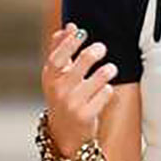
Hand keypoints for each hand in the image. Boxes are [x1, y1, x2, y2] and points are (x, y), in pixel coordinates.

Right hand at [41, 23, 116, 154]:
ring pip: (96, 80)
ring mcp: (72, 105)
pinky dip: (107, 90)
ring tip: (111, 68)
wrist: (65, 133)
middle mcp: (59, 92)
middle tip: (101, 48)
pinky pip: (103, 96)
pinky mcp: (86, 117)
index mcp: (49, 79)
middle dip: (93, 53)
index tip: (81, 32)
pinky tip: (107, 89)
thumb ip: (61, 50)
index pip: (57, 58)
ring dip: (106, 71)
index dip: (68, 43)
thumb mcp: (56, 76)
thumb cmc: (63, 97)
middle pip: (79, 65)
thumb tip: (70, 26)